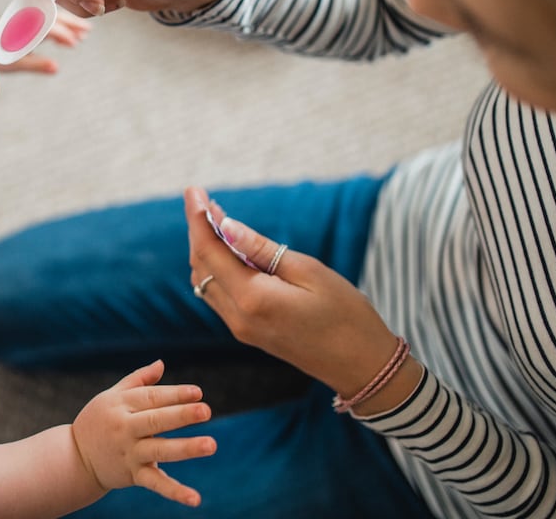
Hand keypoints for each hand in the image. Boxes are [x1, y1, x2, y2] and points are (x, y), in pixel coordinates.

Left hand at [0, 9, 90, 73]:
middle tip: (87, 31)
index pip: (44, 27)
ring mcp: (26, 18)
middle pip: (51, 16)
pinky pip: (46, 18)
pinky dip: (59, 24)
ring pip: (50, 16)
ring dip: (68, 23)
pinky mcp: (26, 20)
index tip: (74, 42)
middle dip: (70, 23)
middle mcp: (24, 19)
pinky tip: (68, 35)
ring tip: (84, 32)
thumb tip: (57, 67)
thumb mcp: (14, 63)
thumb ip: (35, 64)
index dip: (60, 33)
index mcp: (21, 29)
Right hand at [71, 360, 215, 507]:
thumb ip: (138, 380)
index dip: (175, 394)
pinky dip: (176, 492)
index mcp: (121, 405)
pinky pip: (156, 483)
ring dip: (186, 448)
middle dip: (181, 414)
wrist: (75, 458)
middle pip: (156, 420)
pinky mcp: (133, 475)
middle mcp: (125, 428)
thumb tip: (162, 363)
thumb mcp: (111, 396)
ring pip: (160, 449)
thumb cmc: (98, 421)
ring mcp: (130, 453)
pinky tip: (195, 499)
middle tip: (206, 410)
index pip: (152, 397)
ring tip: (211, 444)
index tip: (198, 392)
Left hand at [185, 187, 422, 413]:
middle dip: (199, 230)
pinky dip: (217, 268)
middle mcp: (238, 317)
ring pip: (205, 282)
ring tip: (215, 218)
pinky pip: (219, 296)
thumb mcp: (308, 271)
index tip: (193, 190)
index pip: (209, 251)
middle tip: (204, 199)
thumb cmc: (346, 315)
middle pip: (201, 266)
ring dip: (205, 249)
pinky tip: (229, 249)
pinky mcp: (249, 333)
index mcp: (252, 299)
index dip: (198, 218)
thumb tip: (226, 226)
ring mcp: (241, 328)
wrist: (361, 366)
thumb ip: (262, 249)